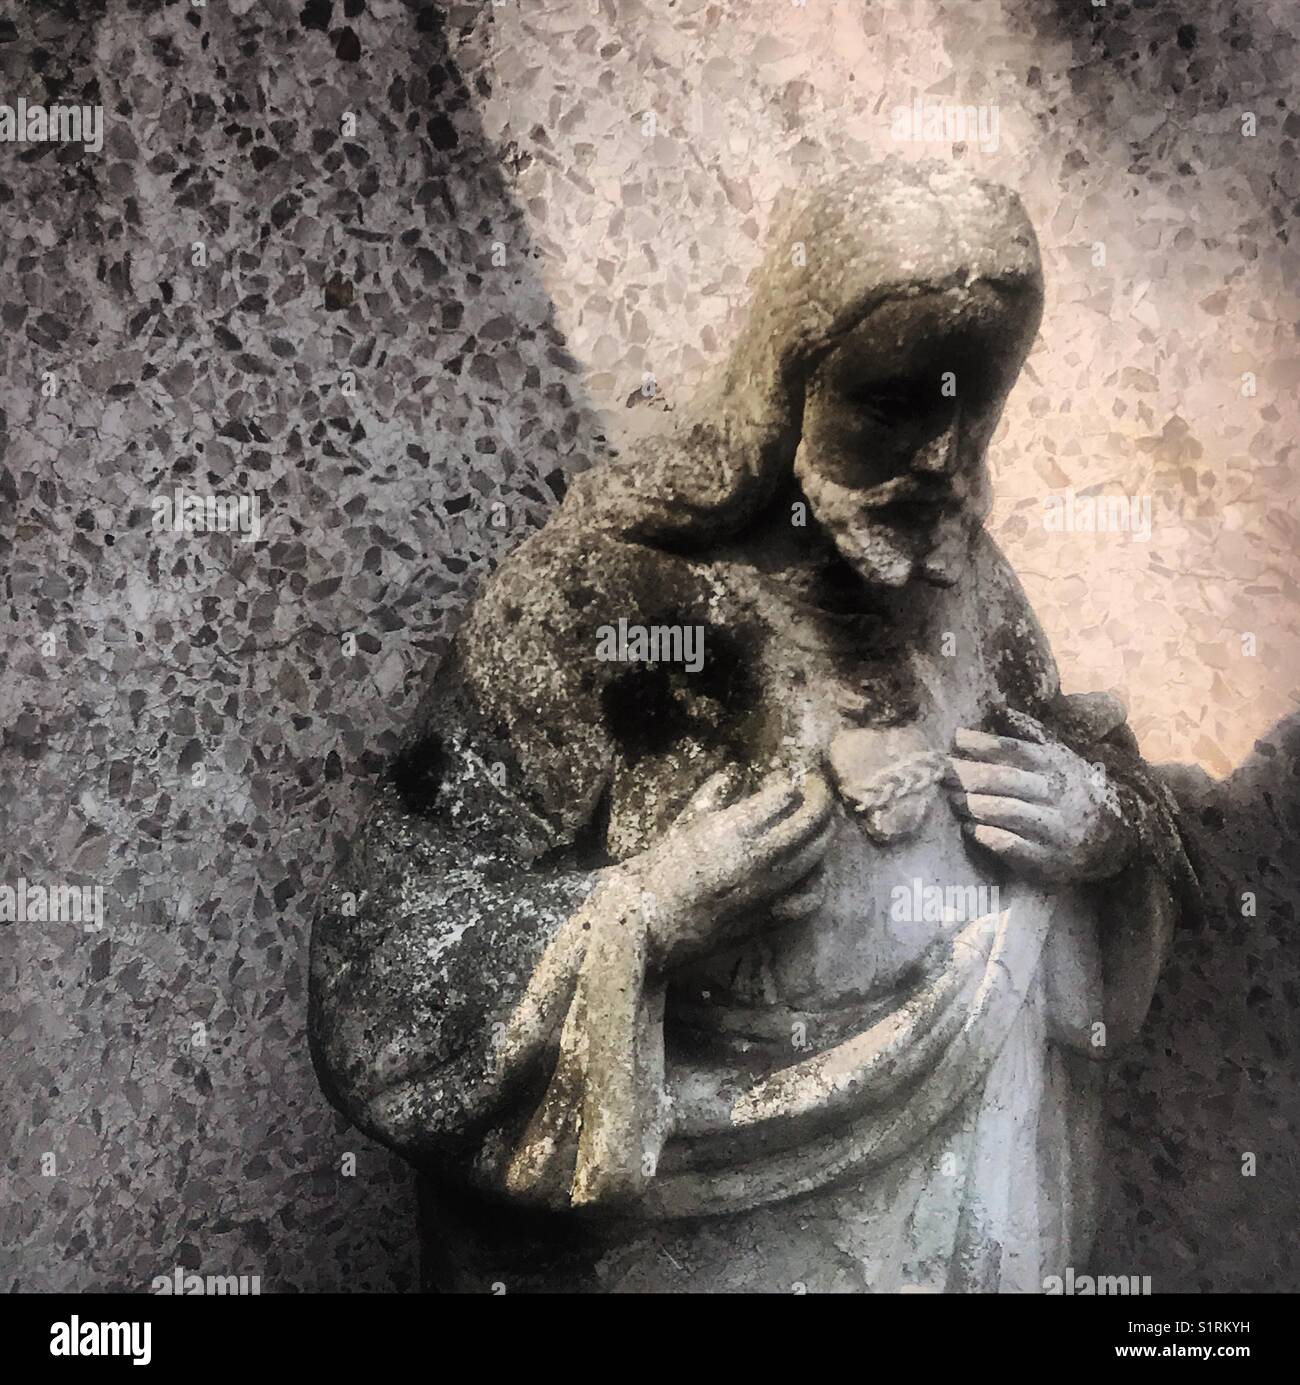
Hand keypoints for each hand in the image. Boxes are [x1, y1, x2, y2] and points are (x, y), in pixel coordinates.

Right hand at [622, 768, 835, 971]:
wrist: (650, 922)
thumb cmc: (661, 868)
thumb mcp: (686, 822)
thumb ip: (714, 794)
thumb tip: (735, 773)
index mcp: (738, 828)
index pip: (786, 795)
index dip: (793, 783)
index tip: (792, 778)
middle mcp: (763, 856)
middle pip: (812, 820)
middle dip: (819, 799)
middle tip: (817, 790)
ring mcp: (772, 890)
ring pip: (817, 854)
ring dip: (823, 833)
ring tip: (819, 823)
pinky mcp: (772, 917)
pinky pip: (810, 896)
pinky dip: (818, 878)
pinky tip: (814, 869)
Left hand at [944, 724, 1134, 884]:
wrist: (1114, 839)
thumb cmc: (1072, 790)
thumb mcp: (1060, 758)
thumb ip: (1029, 735)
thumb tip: (997, 709)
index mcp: (1055, 766)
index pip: (1014, 751)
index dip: (983, 743)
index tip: (955, 738)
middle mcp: (1055, 793)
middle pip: (1004, 780)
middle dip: (968, 775)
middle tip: (940, 772)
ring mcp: (1052, 827)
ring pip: (1005, 811)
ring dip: (972, 804)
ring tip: (949, 798)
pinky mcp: (1047, 858)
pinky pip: (1012, 845)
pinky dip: (988, 835)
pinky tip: (970, 829)